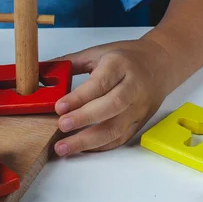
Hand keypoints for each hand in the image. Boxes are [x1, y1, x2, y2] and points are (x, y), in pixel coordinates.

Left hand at [52, 38, 173, 155]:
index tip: (59, 107)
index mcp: (120, 65)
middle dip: (84, 119)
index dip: (79, 98)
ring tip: (64, 147)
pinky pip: (120, 138)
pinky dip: (99, 146)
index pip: (100, 84)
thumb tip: (41, 71)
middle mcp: (133, 87)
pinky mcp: (140, 122)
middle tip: (61, 126)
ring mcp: (139, 108)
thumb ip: (70, 62)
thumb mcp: (99, 52)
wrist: (161, 64)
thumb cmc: (127, 57)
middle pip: (111, 107)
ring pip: (116, 128)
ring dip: (88, 141)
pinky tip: (81, 148)